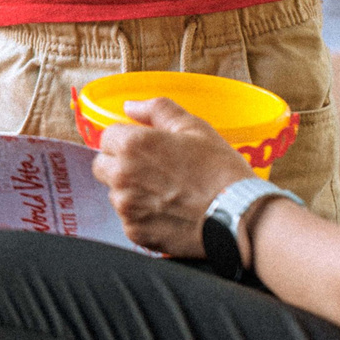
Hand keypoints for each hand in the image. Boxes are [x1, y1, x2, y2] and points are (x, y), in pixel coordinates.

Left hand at [92, 98, 257, 257]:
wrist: (237, 216)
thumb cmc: (219, 169)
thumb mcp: (194, 127)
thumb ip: (157, 110)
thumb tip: (131, 106)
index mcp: (134, 145)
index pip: (107, 137)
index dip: (126, 139)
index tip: (144, 147)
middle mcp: (122, 177)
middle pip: (102, 166)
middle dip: (120, 164)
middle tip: (151, 169)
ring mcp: (127, 209)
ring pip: (115, 194)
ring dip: (131, 191)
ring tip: (165, 192)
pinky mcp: (135, 233)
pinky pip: (129, 220)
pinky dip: (142, 216)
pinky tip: (168, 212)